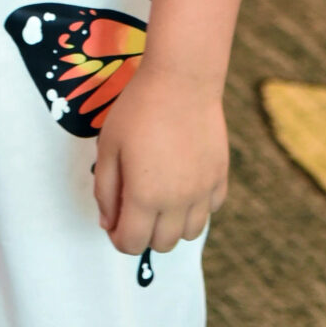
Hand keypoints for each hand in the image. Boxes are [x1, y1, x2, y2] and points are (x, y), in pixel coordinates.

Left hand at [93, 68, 227, 258]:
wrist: (182, 81)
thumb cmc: (138, 110)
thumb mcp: (108, 146)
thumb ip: (105, 189)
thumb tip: (108, 222)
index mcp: (144, 197)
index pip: (131, 243)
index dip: (118, 238)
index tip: (114, 222)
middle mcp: (177, 203)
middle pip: (161, 244)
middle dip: (143, 234)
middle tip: (134, 208)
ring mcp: (203, 192)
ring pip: (189, 234)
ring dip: (171, 226)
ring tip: (159, 200)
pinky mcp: (220, 178)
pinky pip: (210, 210)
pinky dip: (195, 208)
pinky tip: (183, 185)